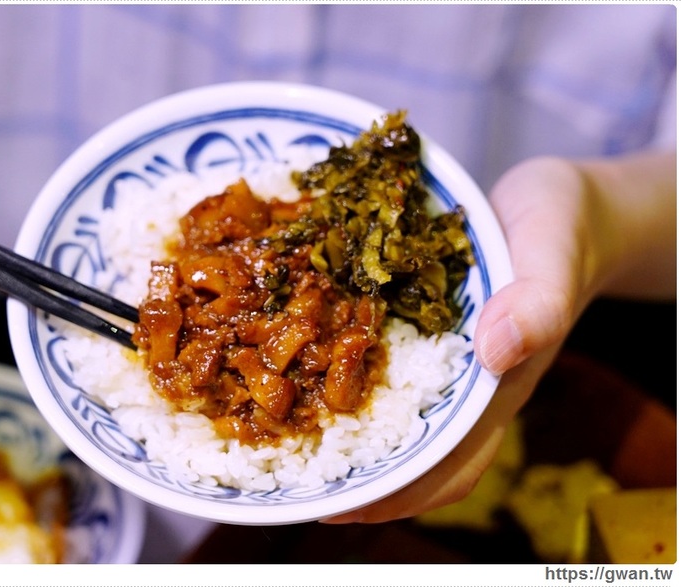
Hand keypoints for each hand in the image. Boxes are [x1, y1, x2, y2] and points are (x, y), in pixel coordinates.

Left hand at [322, 151, 675, 521]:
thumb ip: (537, 301)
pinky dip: (345, 377)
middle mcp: (463, 384)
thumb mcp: (553, 251)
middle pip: (410, 455)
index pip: (449, 466)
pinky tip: (306, 366)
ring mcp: (441, 361)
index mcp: (496, 387)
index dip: (399, 495)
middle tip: (290, 481)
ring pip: (390, 416)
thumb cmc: (563, 228)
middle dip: (356, 476)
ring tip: (282, 434)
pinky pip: (382, 367)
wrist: (557, 201)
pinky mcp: (422, 331)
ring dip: (343, 432)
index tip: (339, 507)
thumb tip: (495, 354)